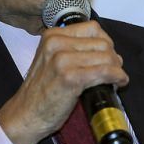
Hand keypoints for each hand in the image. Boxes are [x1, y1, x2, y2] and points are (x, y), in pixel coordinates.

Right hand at [0, 21, 128, 143]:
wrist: (25, 116)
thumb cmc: (40, 92)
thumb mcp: (51, 60)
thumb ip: (72, 49)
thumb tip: (106, 49)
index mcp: (52, 36)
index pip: (93, 28)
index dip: (106, 42)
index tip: (108, 55)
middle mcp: (56, 44)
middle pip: (102, 42)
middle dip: (113, 57)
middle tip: (114, 70)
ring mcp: (63, 60)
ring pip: (107, 56)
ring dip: (117, 68)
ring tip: (115, 78)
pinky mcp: (71, 77)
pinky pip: (105, 71)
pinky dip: (117, 76)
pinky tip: (118, 83)